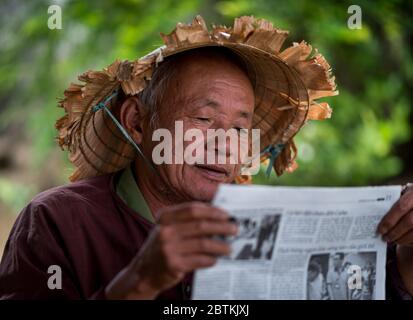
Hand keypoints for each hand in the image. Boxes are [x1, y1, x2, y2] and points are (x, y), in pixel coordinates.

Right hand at [105, 202, 236, 298]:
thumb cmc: (161, 248)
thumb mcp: (167, 229)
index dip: (212, 210)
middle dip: (221, 226)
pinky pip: (199, 260)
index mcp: (165, 217)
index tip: (226, 214)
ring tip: (229, 248)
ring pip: (203, 243)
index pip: (193, 209)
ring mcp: (168, 247)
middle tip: (234, 229)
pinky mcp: (173, 264)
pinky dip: (211, 259)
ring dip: (220, 245)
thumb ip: (186, 221)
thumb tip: (216, 217)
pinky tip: (216, 259)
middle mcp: (165, 230)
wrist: (143, 273)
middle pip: (201, 225)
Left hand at [378, 184, 412, 244]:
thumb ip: (396, 201)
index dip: (389, 220)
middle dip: (395, 232)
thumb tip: (378, 215)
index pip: (400, 207)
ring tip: (393, 240)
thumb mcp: (407, 192)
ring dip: (403, 239)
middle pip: (409, 222)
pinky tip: (405, 241)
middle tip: (385, 237)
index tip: (380, 229)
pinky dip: (411, 241)